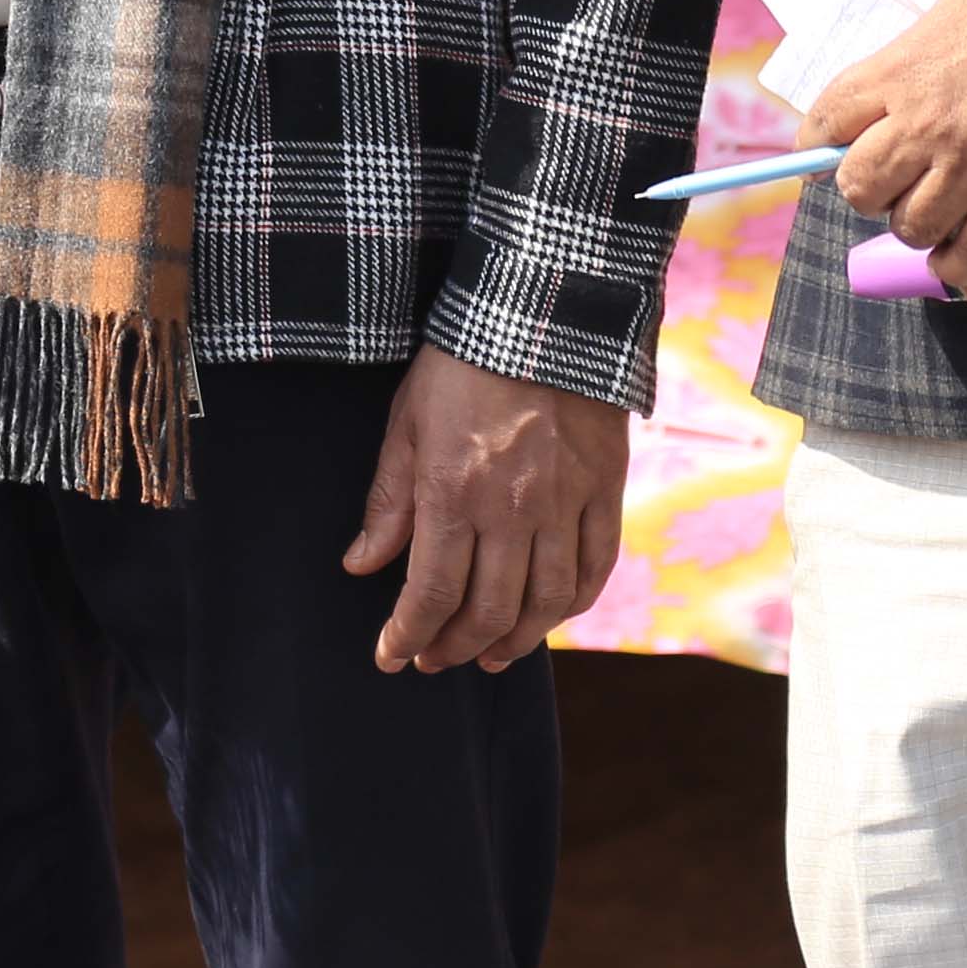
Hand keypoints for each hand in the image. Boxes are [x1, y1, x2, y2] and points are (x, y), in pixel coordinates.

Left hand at [344, 343, 630, 673]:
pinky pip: (595, 567)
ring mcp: (566, 502)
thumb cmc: (462, 361)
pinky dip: (571, 605)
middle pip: (488, 611)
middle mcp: (513, 509)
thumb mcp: (406, 423)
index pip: (430, 594)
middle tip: (434, 660)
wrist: (544, 307)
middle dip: (455, 648)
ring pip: (545, 603)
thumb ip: (388, 501)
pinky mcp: (606, 488)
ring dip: (514, 642)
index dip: (408, 637)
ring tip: (490, 656)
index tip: (392, 656)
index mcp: (454, 492)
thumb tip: (361, 565)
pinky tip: (548, 616)